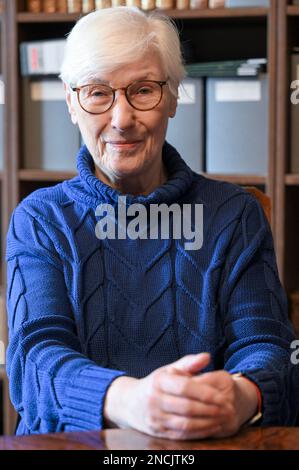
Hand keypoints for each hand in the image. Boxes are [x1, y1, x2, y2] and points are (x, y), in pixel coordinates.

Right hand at [104, 353, 256, 439]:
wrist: (130, 403)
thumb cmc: (156, 383)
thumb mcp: (169, 369)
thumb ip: (189, 363)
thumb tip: (207, 356)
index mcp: (159, 381)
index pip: (185, 387)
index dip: (206, 393)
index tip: (223, 397)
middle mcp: (154, 400)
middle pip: (187, 407)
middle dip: (211, 410)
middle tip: (228, 409)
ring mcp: (154, 418)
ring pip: (185, 424)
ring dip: (208, 423)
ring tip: (224, 419)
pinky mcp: (157, 432)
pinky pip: (181, 435)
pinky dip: (199, 432)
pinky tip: (212, 427)